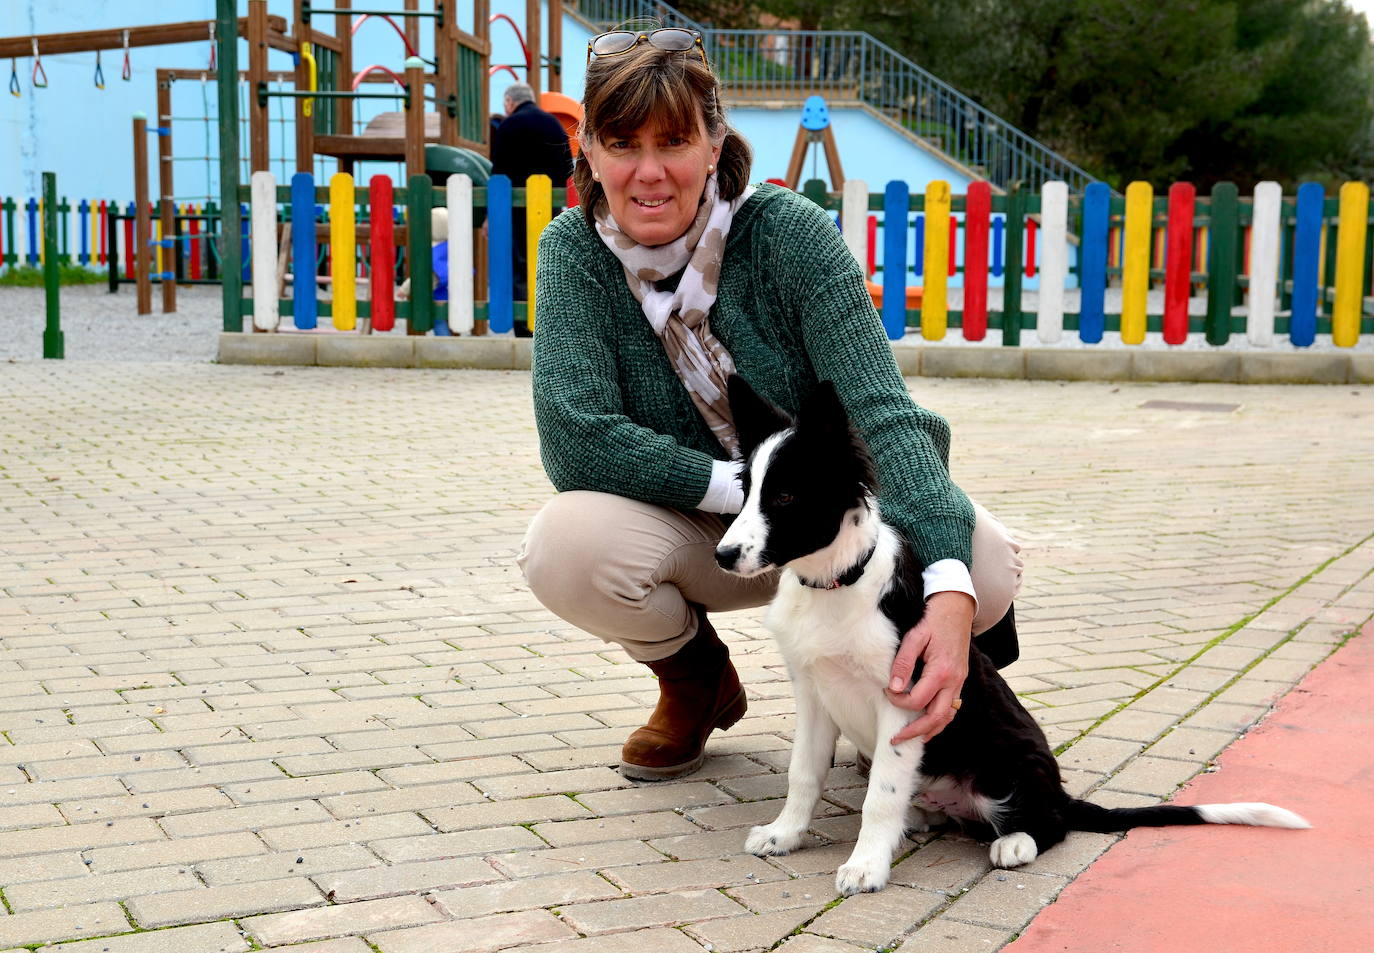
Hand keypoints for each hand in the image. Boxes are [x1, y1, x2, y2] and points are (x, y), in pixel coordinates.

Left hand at [884, 591, 973, 743]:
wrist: (957, 607)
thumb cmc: (934, 619)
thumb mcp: (915, 636)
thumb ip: (903, 663)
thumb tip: (893, 687)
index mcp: (941, 671)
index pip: (918, 700)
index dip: (899, 701)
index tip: (886, 692)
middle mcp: (954, 681)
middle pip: (936, 718)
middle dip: (915, 732)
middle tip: (896, 739)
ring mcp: (960, 682)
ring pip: (948, 717)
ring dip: (930, 730)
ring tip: (912, 738)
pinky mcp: (960, 680)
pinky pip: (952, 707)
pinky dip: (940, 719)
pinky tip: (928, 723)